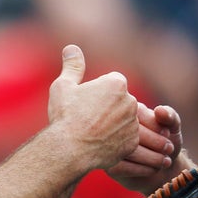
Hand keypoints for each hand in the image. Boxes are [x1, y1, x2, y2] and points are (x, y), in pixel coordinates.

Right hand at [48, 45, 139, 171]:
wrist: (69, 150)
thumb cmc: (65, 116)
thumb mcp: (63, 86)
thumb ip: (72, 66)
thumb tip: (71, 47)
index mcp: (116, 84)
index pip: (112, 82)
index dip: (97, 92)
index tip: (85, 103)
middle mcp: (130, 101)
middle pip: (120, 100)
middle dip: (107, 107)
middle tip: (87, 119)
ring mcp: (133, 123)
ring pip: (123, 119)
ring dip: (112, 124)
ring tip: (91, 133)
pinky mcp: (132, 143)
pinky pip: (125, 138)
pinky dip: (115, 140)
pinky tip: (98, 144)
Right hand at [107, 103, 186, 193]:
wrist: (162, 168)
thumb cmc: (166, 141)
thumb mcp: (172, 126)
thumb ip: (170, 116)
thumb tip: (159, 111)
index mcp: (127, 110)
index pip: (138, 114)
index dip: (155, 126)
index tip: (167, 134)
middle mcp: (113, 126)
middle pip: (131, 133)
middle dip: (155, 143)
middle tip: (169, 149)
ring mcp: (108, 145)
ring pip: (127, 151)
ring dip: (151, 158)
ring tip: (165, 161)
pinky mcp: (107, 164)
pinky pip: (121, 167)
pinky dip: (141, 169)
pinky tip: (154, 169)